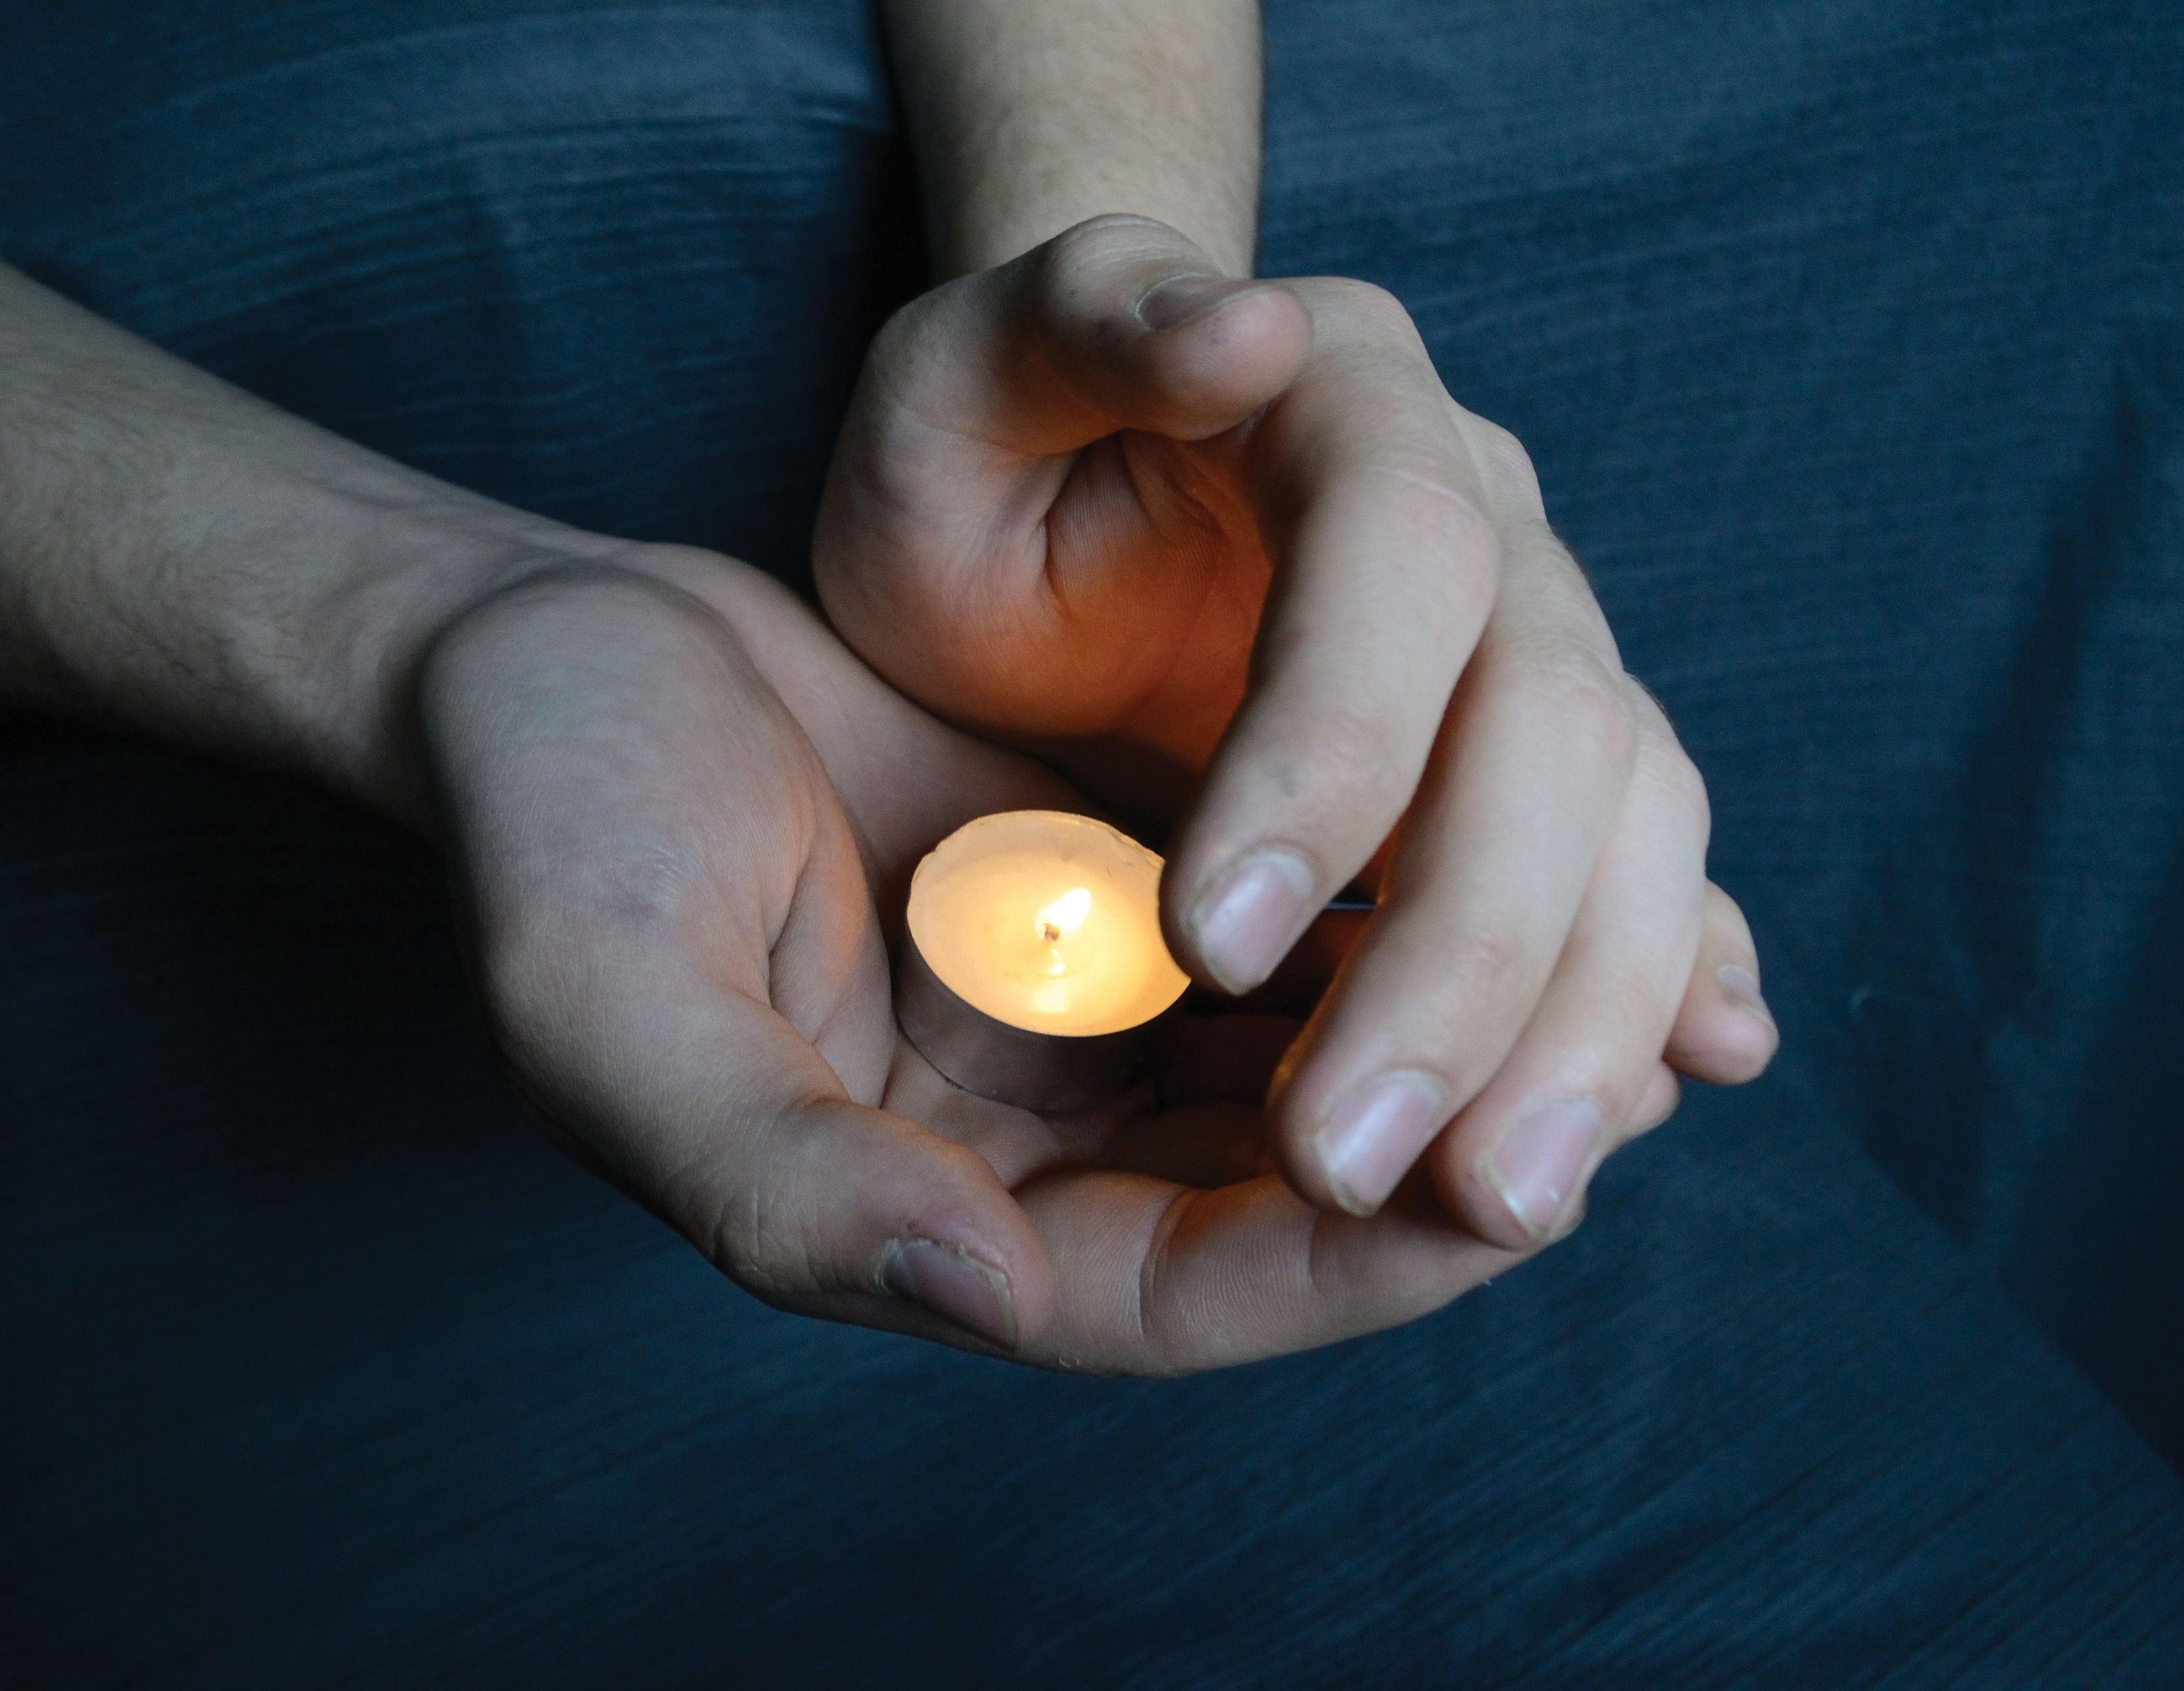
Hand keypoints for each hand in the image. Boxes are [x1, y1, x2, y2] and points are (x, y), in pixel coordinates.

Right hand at [414, 546, 1516, 1371]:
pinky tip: (1512, 863)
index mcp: (922, 1214)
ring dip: (1458, 1039)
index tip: (1489, 1200)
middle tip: (1626, 1089)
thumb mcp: (610, 1005)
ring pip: (1313, 1072)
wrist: (565, 660)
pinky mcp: (1119, 898)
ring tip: (1627, 986)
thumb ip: (773, 1172)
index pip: (1175, 1292)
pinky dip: (1394, 919)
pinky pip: (1293, 941)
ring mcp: (1082, 1020)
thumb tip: (982, 1289)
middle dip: (1449, 1158)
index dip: (1336, 1268)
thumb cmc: (557, 832)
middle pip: (1283, 1206)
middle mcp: (1030, 1146)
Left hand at [814, 216, 1777, 1247]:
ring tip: (1496, 1205)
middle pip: (1556, 728)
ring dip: (1577, 1025)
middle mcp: (1487, 525)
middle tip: (1350, 1159)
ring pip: (1632, 831)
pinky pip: (1640, 881)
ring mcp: (1534, 653)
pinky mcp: (1530, 779)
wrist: (1059, 491)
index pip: (1399, 565)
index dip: (1336, 748)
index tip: (1216, 938)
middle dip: (1468, 953)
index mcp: (1350, 405)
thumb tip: (1245, 328)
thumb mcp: (963, 378)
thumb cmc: (981, 455)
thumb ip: (1078, 324)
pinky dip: (1659, 992)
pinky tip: (1662, 1094)